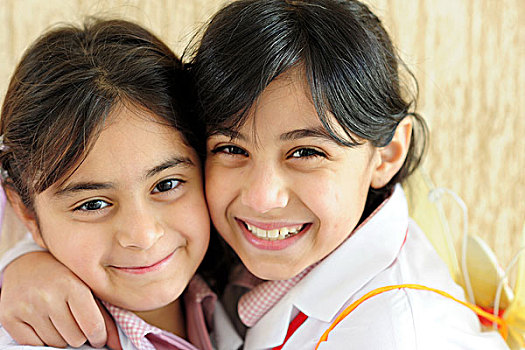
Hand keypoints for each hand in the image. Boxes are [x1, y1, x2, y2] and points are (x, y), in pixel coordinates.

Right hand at [0, 251, 119, 347]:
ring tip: (59, 319)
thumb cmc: (63, 277)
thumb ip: (104, 316)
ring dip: (61, 337)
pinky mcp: (8, 317)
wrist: (27, 264)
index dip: (98, 337)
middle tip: (75, 322)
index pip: (92, 326)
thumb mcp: (87, 287)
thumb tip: (118, 345)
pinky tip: (44, 323)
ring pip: (55, 344)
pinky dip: (42, 340)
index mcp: (71, 285)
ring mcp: (26, 307)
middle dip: (79, 335)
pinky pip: (33, 345)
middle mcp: (47, 296)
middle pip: (74, 338)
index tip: (97, 336)